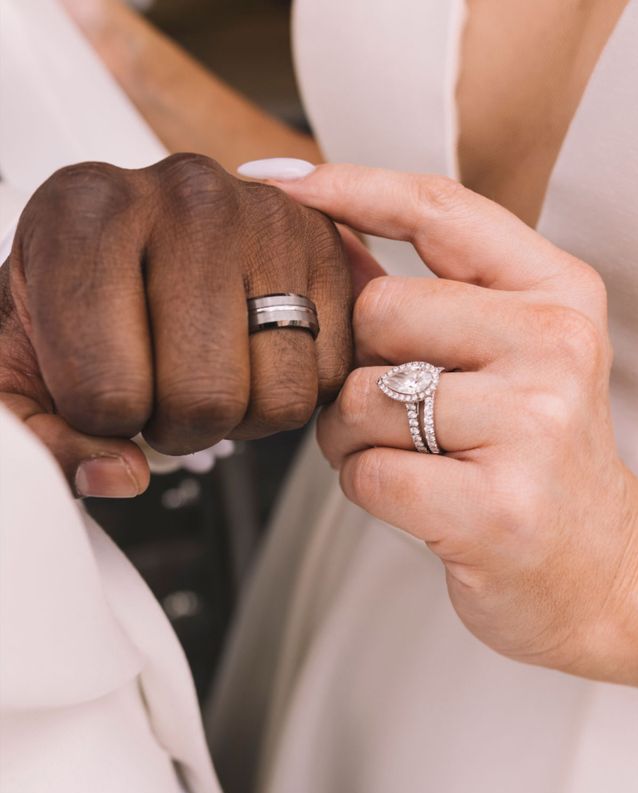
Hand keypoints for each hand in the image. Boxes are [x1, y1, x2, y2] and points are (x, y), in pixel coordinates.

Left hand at [0, 154, 352, 496]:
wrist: (136, 235)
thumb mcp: (15, 361)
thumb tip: (119, 474)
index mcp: (83, 215)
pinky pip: (329, 375)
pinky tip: (251, 356)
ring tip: (208, 371)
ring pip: (278, 396)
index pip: (105, 390)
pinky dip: (288, 389)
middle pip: (203, 397)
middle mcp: (185, 197)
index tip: (101, 393)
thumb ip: (38, 437)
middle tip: (160, 391)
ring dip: (240, 413)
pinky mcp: (326, 246)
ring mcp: (266, 217)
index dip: (102, 424)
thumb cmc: (78, 293)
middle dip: (177, 426)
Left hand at [267, 162, 637, 684]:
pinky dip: (367, 486)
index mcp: (556, 292)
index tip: (276, 180)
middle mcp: (554, 344)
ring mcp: (532, 425)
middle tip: (394, 406)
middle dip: (357, 364)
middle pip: (377, 311)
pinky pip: (366, 472)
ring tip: (414, 457)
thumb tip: (333, 231)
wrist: (594, 568)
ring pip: (358, 397)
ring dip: (355, 436)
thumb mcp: (505, 353)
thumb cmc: (532, 455)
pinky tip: (419, 499)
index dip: (345, 186)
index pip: (435, 208)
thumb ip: (424, 293)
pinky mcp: (497, 505)